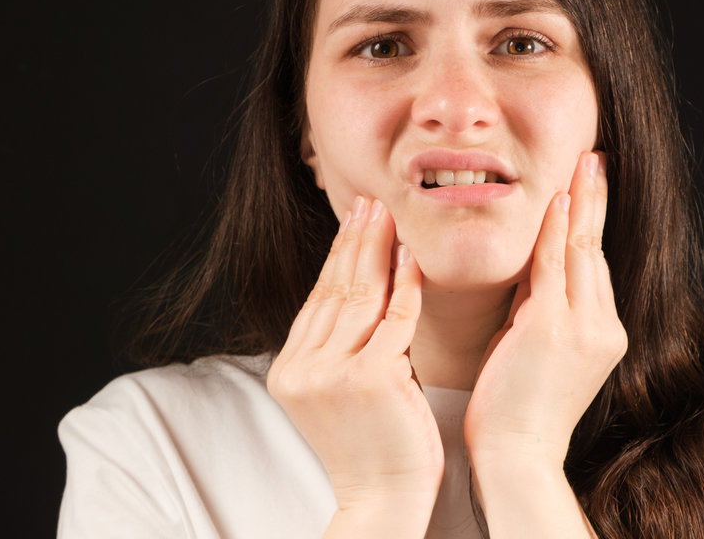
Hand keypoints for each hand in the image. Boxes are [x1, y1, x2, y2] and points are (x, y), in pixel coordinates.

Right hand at [267, 197, 442, 530]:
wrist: (382, 501)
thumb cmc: (375, 447)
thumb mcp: (342, 392)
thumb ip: (342, 348)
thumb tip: (359, 295)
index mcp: (291, 369)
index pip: (318, 298)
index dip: (337, 256)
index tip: (353, 222)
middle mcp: (304, 366)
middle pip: (335, 288)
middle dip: (354, 240)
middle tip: (369, 203)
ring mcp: (334, 371)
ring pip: (360, 295)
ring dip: (376, 249)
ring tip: (387, 215)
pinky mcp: (371, 377)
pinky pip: (395, 317)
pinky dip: (406, 283)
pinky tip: (412, 256)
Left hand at [463, 151, 626, 470]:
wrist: (517, 456)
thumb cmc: (515, 408)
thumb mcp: (533, 347)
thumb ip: (537, 306)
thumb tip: (531, 268)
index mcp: (602, 334)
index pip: (592, 265)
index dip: (590, 222)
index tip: (588, 186)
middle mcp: (602, 327)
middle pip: (595, 249)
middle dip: (594, 200)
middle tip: (595, 159)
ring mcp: (583, 329)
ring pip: (581, 251)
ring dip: (581, 203)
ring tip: (584, 164)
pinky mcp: (555, 330)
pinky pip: (553, 268)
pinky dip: (555, 232)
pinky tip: (558, 200)